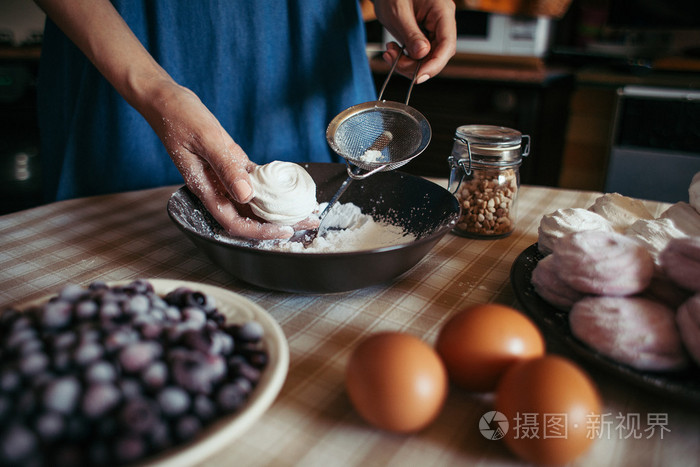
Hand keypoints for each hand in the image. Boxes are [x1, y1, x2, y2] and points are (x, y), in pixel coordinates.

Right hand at [142, 81, 316, 239]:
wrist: (167, 101)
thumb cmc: (179, 117)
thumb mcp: (206, 140)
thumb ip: (226, 168)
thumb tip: (247, 195)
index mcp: (205, 188)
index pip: (234, 223)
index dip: (259, 232)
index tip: (284, 230)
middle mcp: (216, 188)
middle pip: (249, 216)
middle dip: (277, 223)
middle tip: (307, 221)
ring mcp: (225, 177)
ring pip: (255, 200)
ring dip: (278, 206)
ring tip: (303, 208)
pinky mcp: (231, 163)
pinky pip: (254, 180)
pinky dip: (272, 185)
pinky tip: (291, 186)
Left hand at [373, 0, 456, 82]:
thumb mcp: (398, 12)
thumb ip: (411, 34)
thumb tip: (422, 54)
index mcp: (442, 11)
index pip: (447, 44)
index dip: (434, 64)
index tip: (418, 76)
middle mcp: (442, 22)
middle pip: (438, 55)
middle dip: (415, 65)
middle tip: (394, 60)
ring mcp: (433, 31)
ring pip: (427, 59)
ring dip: (407, 64)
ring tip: (389, 52)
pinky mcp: (424, 37)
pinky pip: (419, 56)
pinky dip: (404, 59)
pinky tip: (392, 52)